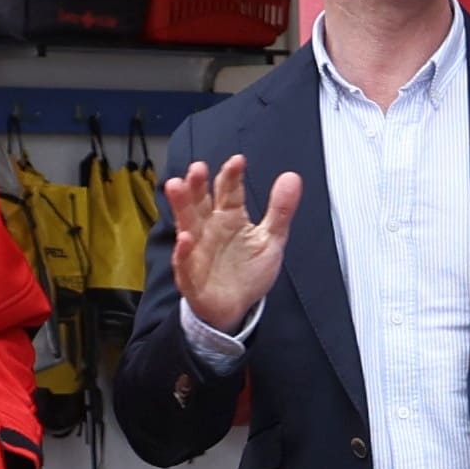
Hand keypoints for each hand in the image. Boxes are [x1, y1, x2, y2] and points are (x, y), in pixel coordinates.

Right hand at [166, 155, 299, 330]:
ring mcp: (197, 250)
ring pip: (187, 224)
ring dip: (181, 206)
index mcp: (229, 217)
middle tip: (198, 168)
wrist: (236, 307)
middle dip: (197, 186)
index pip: (229, 191)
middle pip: (200, 202)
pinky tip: (186, 239)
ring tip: (177, 186)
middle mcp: (209, 228)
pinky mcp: (191, 275)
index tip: (238, 161)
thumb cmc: (249, 270)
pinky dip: (183, 251)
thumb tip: (292, 177)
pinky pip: (184, 262)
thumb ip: (281, 210)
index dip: (232, 176)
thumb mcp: (272, 239)